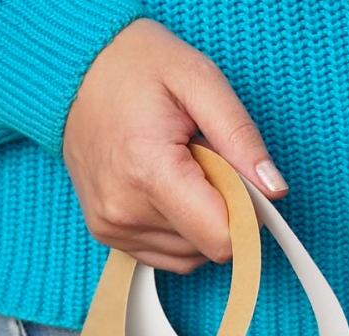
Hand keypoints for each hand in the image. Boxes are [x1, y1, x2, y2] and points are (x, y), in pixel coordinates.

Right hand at [62, 18, 287, 272]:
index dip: (244, 214)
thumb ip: (241, 137)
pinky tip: (166, 189)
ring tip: (179, 170)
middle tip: (201, 161)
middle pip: (208, 247)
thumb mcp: (199, 79)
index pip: (221, 238)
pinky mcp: (107, 234)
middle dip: (220, 210)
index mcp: (149, 171)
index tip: (238, 180)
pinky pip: (167, 255)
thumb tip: (274, 190)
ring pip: (191, 256)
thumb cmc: (137, 67)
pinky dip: (180, 230)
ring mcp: (112, 227)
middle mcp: (125, 210)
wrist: (74, 70)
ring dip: (199, 220)